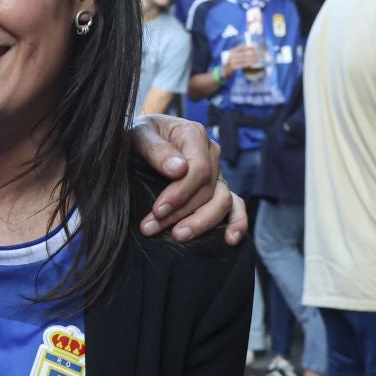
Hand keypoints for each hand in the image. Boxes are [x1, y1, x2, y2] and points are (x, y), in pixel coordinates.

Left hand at [128, 115, 247, 244]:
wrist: (139, 140)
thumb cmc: (137, 136)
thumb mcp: (138, 135)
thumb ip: (156, 150)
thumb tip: (178, 170)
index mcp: (194, 135)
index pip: (198, 170)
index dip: (180, 193)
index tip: (157, 210)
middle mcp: (211, 153)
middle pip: (207, 189)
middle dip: (180, 213)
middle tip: (152, 228)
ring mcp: (217, 172)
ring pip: (222, 201)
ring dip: (201, 222)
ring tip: (178, 236)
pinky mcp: (218, 188)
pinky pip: (236, 205)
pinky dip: (237, 222)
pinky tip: (230, 240)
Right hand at [224, 45, 262, 73]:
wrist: (224, 70)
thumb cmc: (232, 62)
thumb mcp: (234, 55)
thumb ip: (241, 52)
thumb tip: (252, 49)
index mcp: (232, 51)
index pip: (241, 47)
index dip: (248, 46)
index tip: (255, 46)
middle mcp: (232, 55)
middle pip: (243, 53)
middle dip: (251, 53)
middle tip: (258, 53)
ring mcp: (232, 61)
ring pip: (244, 59)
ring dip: (251, 59)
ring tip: (257, 58)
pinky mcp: (233, 67)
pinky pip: (242, 65)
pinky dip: (248, 64)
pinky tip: (252, 63)